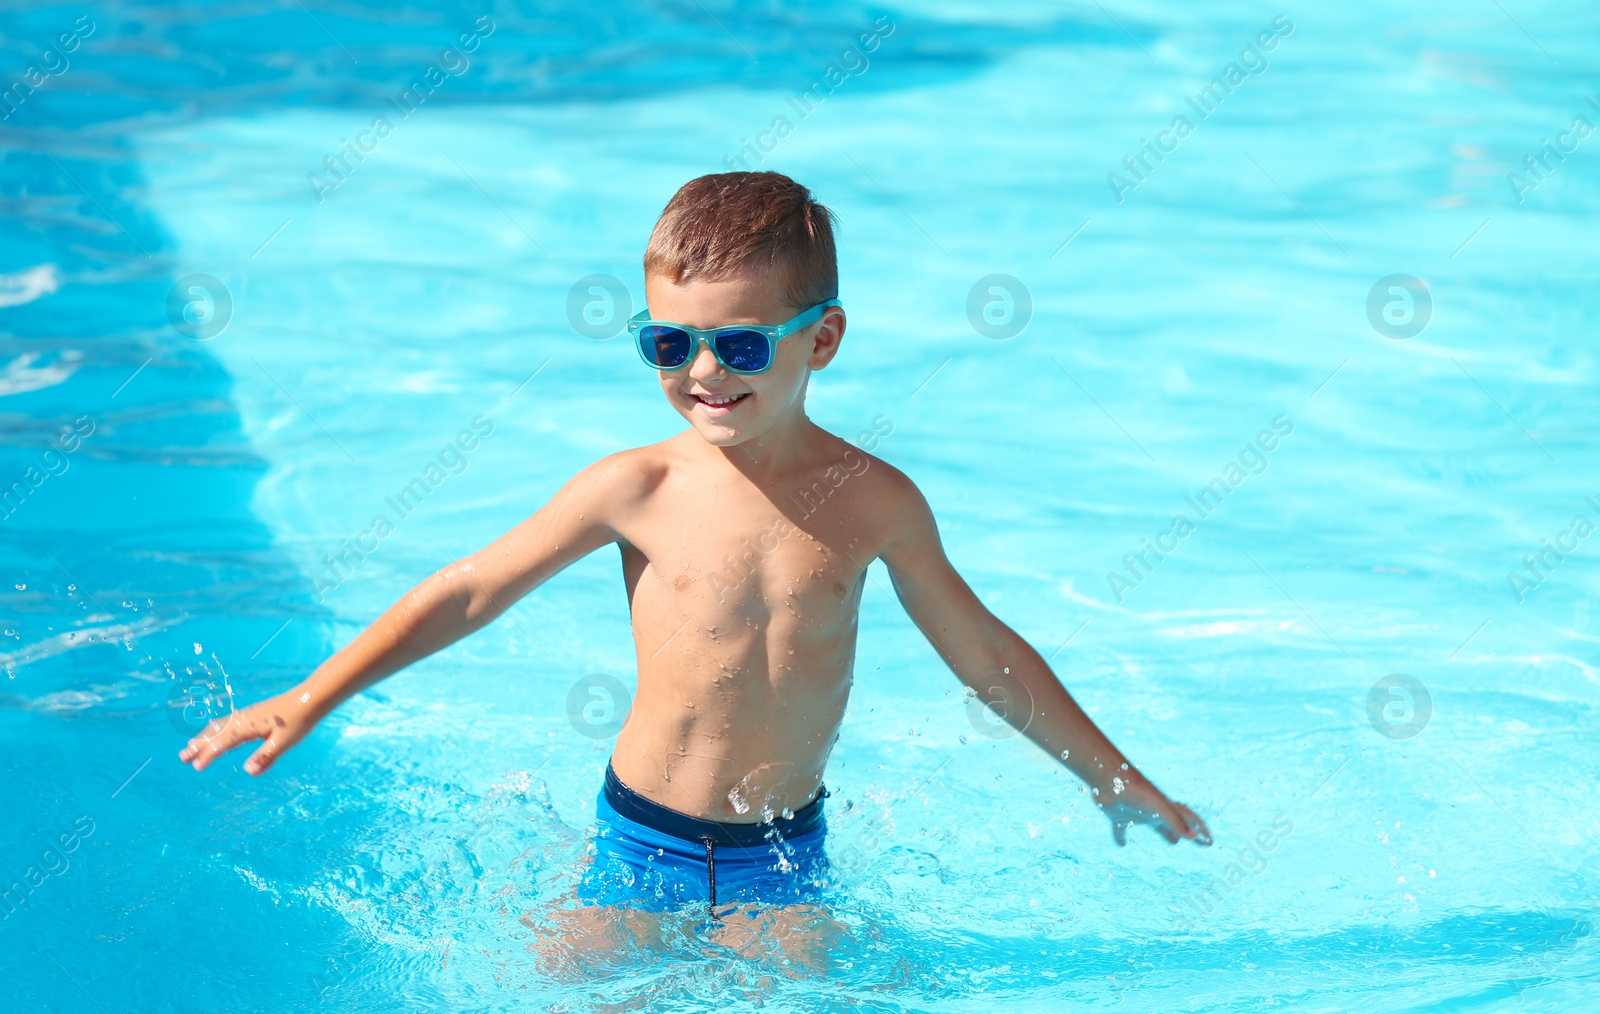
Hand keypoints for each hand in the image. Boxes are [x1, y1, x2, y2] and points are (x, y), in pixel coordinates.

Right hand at [177, 691, 316, 775]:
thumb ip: (266, 756)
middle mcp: (244, 719)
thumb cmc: (299, 721)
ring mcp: (247, 715)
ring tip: (190, 747)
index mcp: (250, 725)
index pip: (224, 742)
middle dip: (199, 745)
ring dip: (204, 737)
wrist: (309, 699)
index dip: (210, 754)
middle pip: (216, 733)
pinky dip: (215, 730)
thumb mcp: (285, 742)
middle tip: (182, 757)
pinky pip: (227, 723)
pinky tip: (213, 733)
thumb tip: (248, 772)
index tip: (197, 766)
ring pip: (220, 726)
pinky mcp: (252, 715)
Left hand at [1094, 774, 1211, 846]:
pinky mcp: (1119, 816)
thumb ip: (1176, 822)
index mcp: (1166, 808)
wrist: (1110, 780)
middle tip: (1198, 841)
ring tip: (1174, 841)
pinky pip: (1121, 830)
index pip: (1189, 819)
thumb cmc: (1137, 792)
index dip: (1201, 830)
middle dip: (1187, 831)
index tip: (1210, 842)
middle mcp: (1154, 810)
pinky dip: (1122, 837)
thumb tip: (1194, 837)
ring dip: (1165, 833)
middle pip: (1175, 822)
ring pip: (1155, 825)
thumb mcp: (1160, 808)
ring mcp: (1137, 812)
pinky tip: (1122, 845)